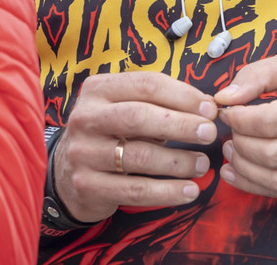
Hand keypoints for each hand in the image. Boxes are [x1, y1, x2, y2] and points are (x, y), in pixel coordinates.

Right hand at [52, 71, 218, 223]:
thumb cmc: (110, 133)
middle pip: (139, 117)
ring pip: (139, 156)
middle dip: (181, 125)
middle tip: (209, 134)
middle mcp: (86, 118)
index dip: (182, 95)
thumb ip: (159, 104)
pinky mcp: (87, 186)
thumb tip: (207, 107)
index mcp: (98, 89)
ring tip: (202, 164)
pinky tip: (189, 191)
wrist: (67, 172)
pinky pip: (135, 190)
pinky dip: (167, 192)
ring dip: (178, 161)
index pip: (146, 84)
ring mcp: (84, 153)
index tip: (210, 108)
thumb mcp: (125, 108)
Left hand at [213, 53, 276, 198]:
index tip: (227, 112)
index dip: (239, 120)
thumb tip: (224, 97)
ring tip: (232, 152)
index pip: (270, 122)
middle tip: (229, 132)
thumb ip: (258, 75)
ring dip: (244, 170)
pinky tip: (241, 173)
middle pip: (271, 155)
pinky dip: (257, 186)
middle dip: (239, 144)